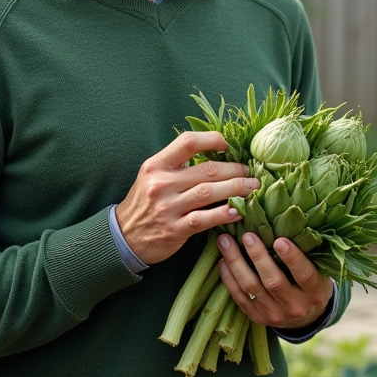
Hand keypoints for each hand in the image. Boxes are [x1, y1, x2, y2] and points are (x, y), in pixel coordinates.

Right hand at [115, 132, 258, 264]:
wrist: (124, 236)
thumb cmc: (145, 202)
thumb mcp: (152, 176)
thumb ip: (178, 165)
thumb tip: (215, 153)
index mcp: (156, 165)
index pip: (187, 142)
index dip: (212, 139)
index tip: (228, 145)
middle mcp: (161, 184)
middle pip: (207, 170)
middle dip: (235, 170)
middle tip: (251, 173)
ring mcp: (168, 207)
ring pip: (209, 192)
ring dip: (236, 189)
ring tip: (252, 188)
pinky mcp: (175, 229)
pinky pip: (205, 219)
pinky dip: (224, 214)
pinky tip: (238, 211)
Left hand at [217, 232, 332, 329]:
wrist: (306, 317)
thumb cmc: (312, 284)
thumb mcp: (319, 271)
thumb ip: (308, 254)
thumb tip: (290, 222)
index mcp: (315, 292)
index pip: (305, 275)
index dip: (292, 258)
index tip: (280, 240)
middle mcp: (295, 306)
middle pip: (273, 281)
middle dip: (258, 256)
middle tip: (247, 235)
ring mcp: (275, 314)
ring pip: (251, 287)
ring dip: (236, 263)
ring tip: (226, 242)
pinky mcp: (258, 318)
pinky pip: (240, 298)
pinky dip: (229, 279)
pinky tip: (223, 261)